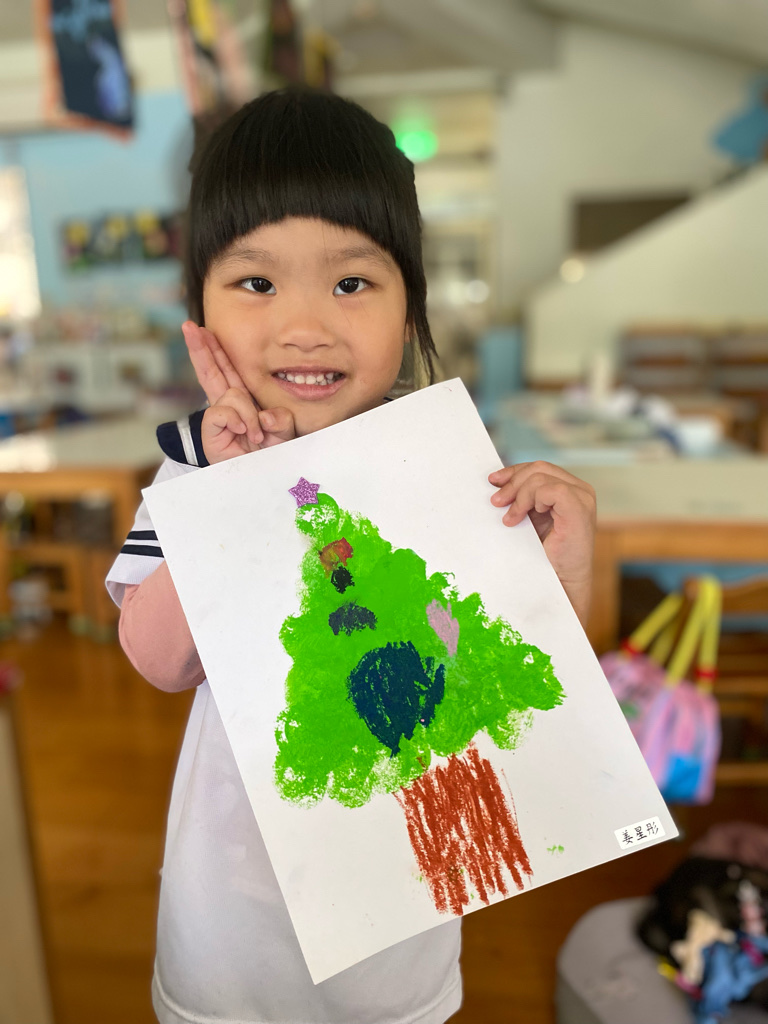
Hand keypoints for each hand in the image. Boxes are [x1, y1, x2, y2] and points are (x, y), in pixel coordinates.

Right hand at [182, 321, 295, 464]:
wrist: (259, 480)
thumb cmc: (271, 457)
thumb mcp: (284, 436)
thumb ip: (281, 421)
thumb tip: (265, 416)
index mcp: (243, 401)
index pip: (229, 370)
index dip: (216, 350)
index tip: (203, 329)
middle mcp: (228, 406)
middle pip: (213, 370)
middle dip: (201, 348)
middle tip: (188, 326)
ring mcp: (218, 417)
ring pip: (232, 393)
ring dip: (248, 414)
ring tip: (255, 436)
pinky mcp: (211, 429)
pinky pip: (222, 411)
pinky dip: (237, 419)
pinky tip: (243, 431)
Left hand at [489, 461, 595, 624]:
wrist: (560, 583)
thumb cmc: (546, 556)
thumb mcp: (532, 519)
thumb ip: (524, 499)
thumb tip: (497, 482)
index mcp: (571, 490)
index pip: (540, 468)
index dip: (515, 471)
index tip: (493, 481)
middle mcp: (581, 491)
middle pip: (539, 469)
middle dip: (512, 483)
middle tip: (495, 502)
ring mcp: (582, 498)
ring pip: (540, 477)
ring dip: (518, 496)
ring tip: (509, 518)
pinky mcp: (579, 509)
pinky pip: (549, 490)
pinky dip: (530, 501)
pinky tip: (521, 518)